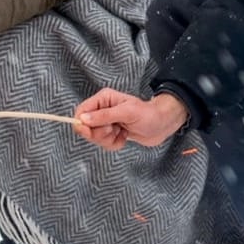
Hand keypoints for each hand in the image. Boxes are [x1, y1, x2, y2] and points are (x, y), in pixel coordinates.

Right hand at [73, 88, 188, 150]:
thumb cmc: (148, 115)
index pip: (81, 111)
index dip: (81, 124)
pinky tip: (124, 137)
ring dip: (108, 140)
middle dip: (100, 133)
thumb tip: (83, 119)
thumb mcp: (126, 113)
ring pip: (94, 137)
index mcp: (103, 99)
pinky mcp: (111, 133)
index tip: (89, 132)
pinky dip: (114, 144)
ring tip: (122, 133)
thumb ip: (104, 116)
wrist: (162, 125)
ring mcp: (106, 122)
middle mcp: (102, 110)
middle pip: (86, 127)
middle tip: (115, 129)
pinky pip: (104, 143)